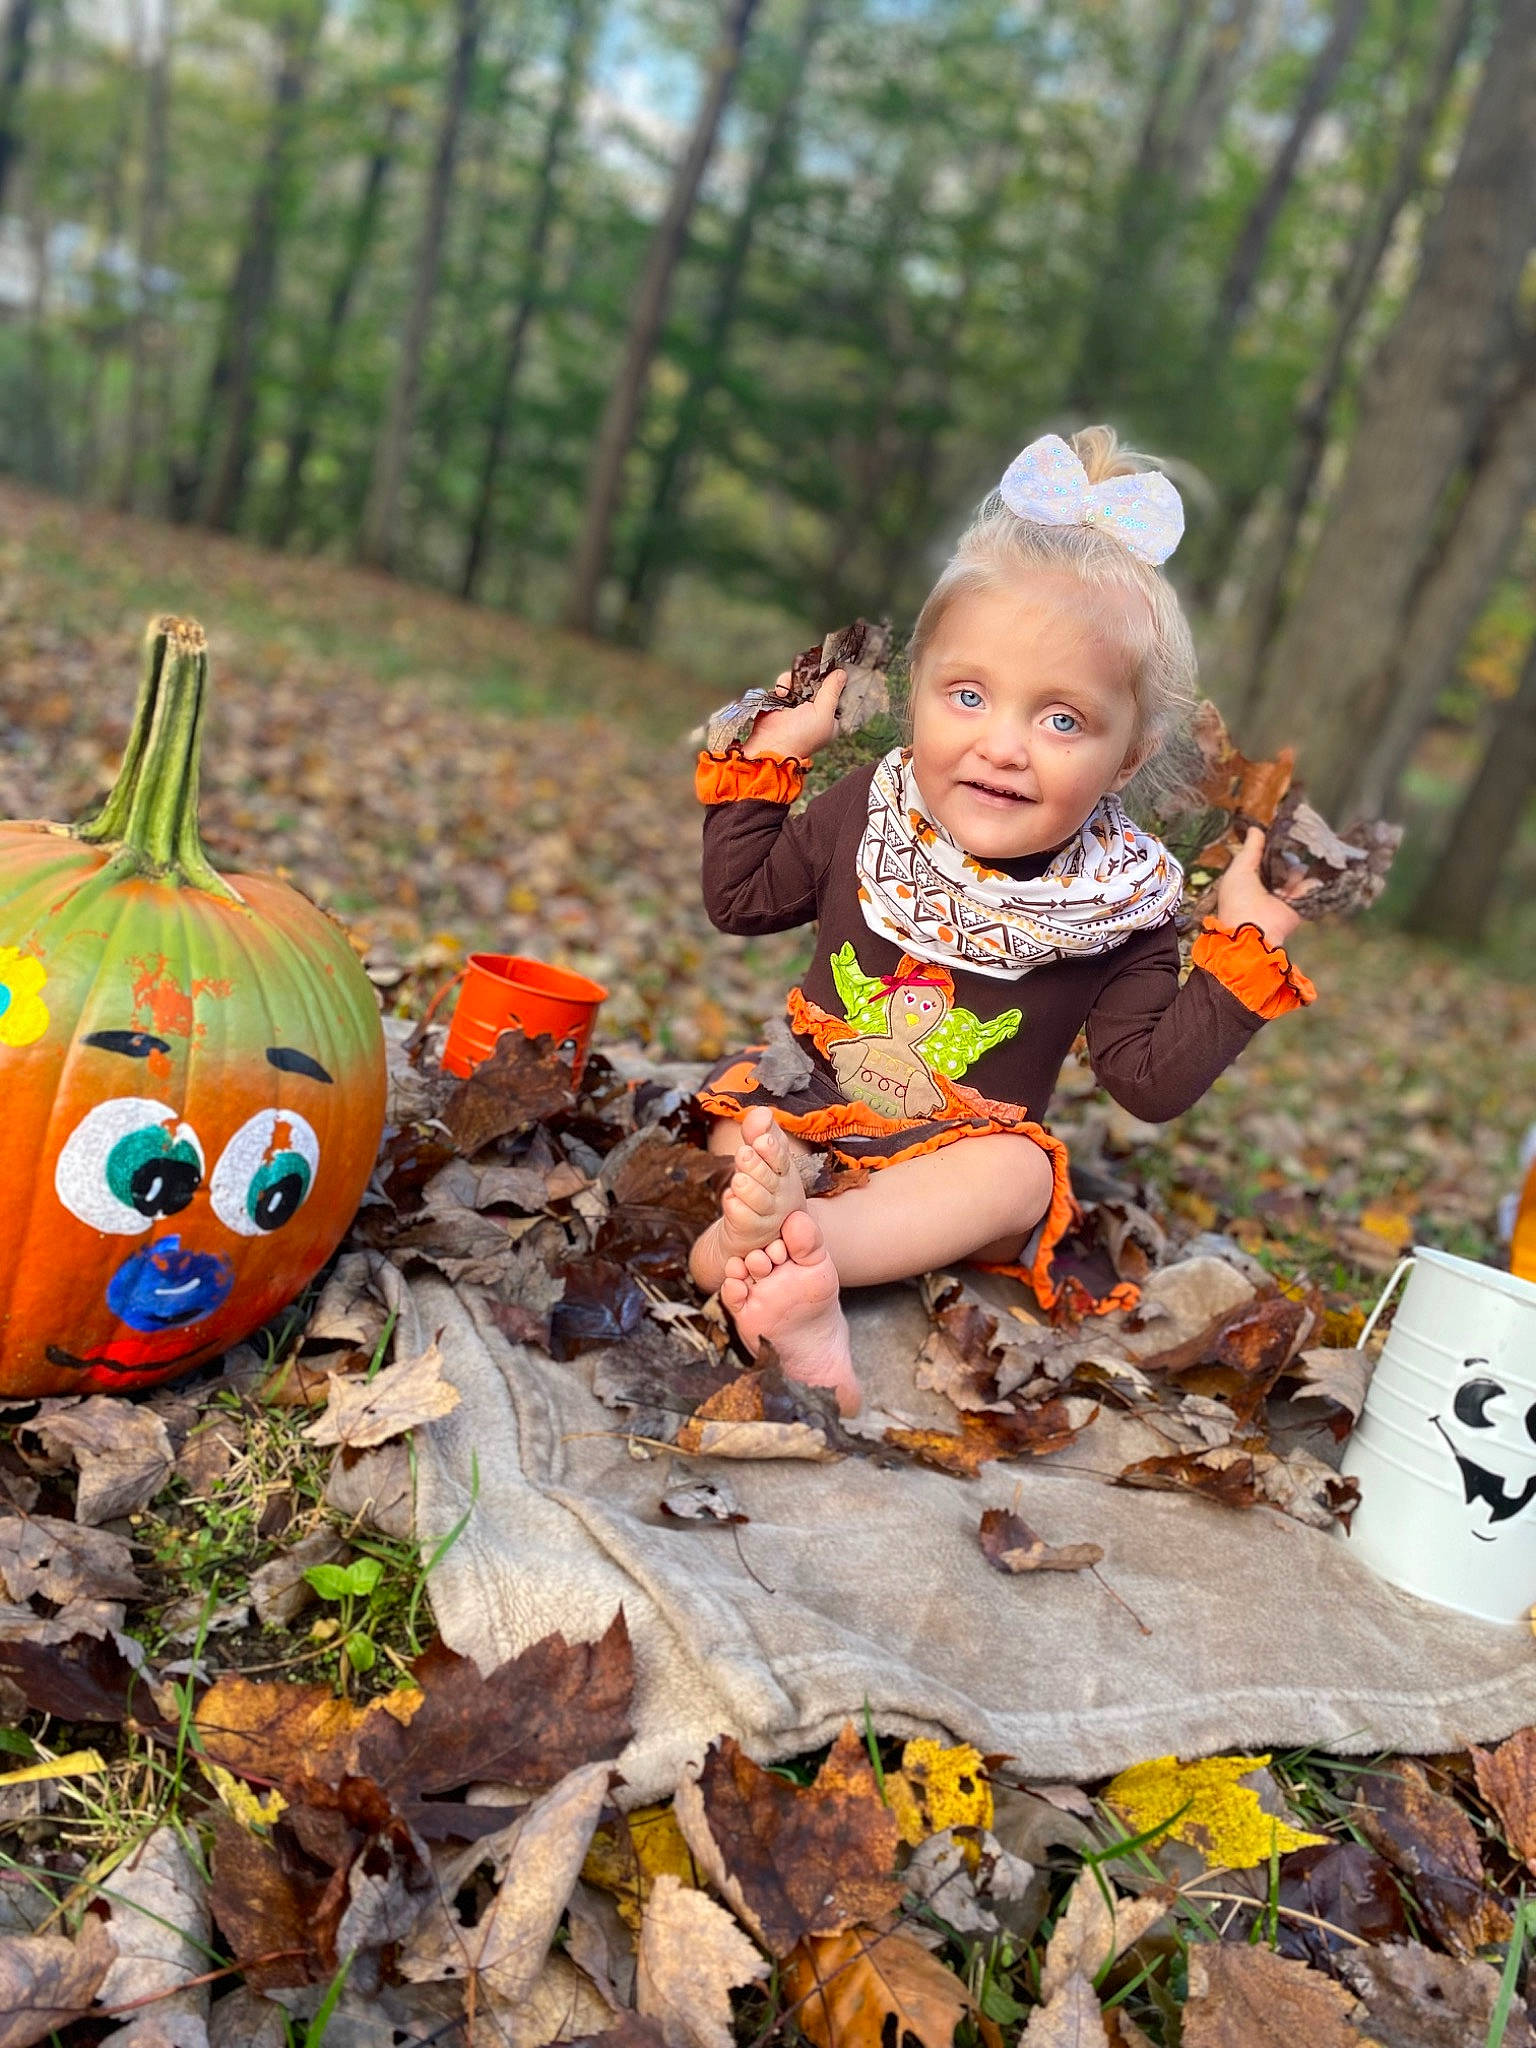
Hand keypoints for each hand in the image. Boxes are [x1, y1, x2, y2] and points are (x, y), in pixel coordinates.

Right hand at [741, 669, 846, 759]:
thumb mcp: (824, 714)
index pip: (838, 694)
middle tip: (811, 673)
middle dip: (814, 677)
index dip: (836, 681)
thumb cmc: (801, 737)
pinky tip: (782, 693)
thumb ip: (832, 692)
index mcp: (830, 718)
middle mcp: (815, 710)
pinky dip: (784, 684)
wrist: (770, 744)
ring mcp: (798, 704)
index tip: (835, 668)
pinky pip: (786, 683)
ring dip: (796, 680)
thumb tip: (841, 673)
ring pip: (801, 680)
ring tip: (790, 690)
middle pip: (819, 683)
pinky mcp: (782, 699)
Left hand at [1215, 827, 1300, 949]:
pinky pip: (1311, 886)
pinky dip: (1308, 883)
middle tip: (1284, 857)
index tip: (1282, 829)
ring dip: (1293, 872)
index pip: (1268, 854)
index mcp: (1253, 875)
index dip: (1274, 843)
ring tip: (1283, 883)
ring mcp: (1287, 894)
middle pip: (1287, 860)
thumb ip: (1250, 849)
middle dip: (1287, 856)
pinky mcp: (1302, 903)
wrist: (1253, 930)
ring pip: (1299, 870)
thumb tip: (1256, 828)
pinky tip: (1299, 885)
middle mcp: (1271, 883)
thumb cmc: (1239, 899)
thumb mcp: (1239, 869)